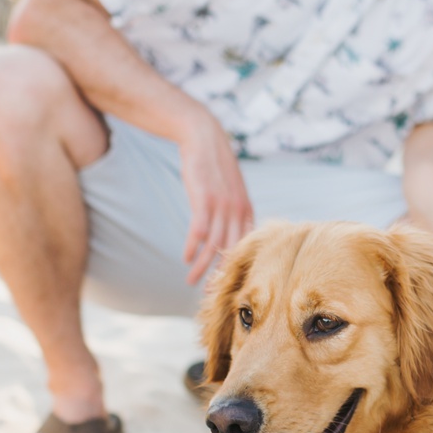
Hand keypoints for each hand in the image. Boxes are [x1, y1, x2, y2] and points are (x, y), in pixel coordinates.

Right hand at [176, 103, 253, 282]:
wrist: (204, 138)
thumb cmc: (215, 167)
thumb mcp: (230, 191)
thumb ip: (233, 213)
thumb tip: (229, 236)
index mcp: (247, 211)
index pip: (245, 247)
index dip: (236, 267)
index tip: (228, 285)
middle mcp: (238, 211)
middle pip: (231, 251)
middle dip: (220, 274)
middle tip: (211, 294)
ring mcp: (222, 206)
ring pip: (214, 246)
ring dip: (202, 267)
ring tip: (192, 282)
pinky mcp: (205, 199)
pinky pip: (199, 231)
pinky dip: (192, 248)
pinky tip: (185, 259)